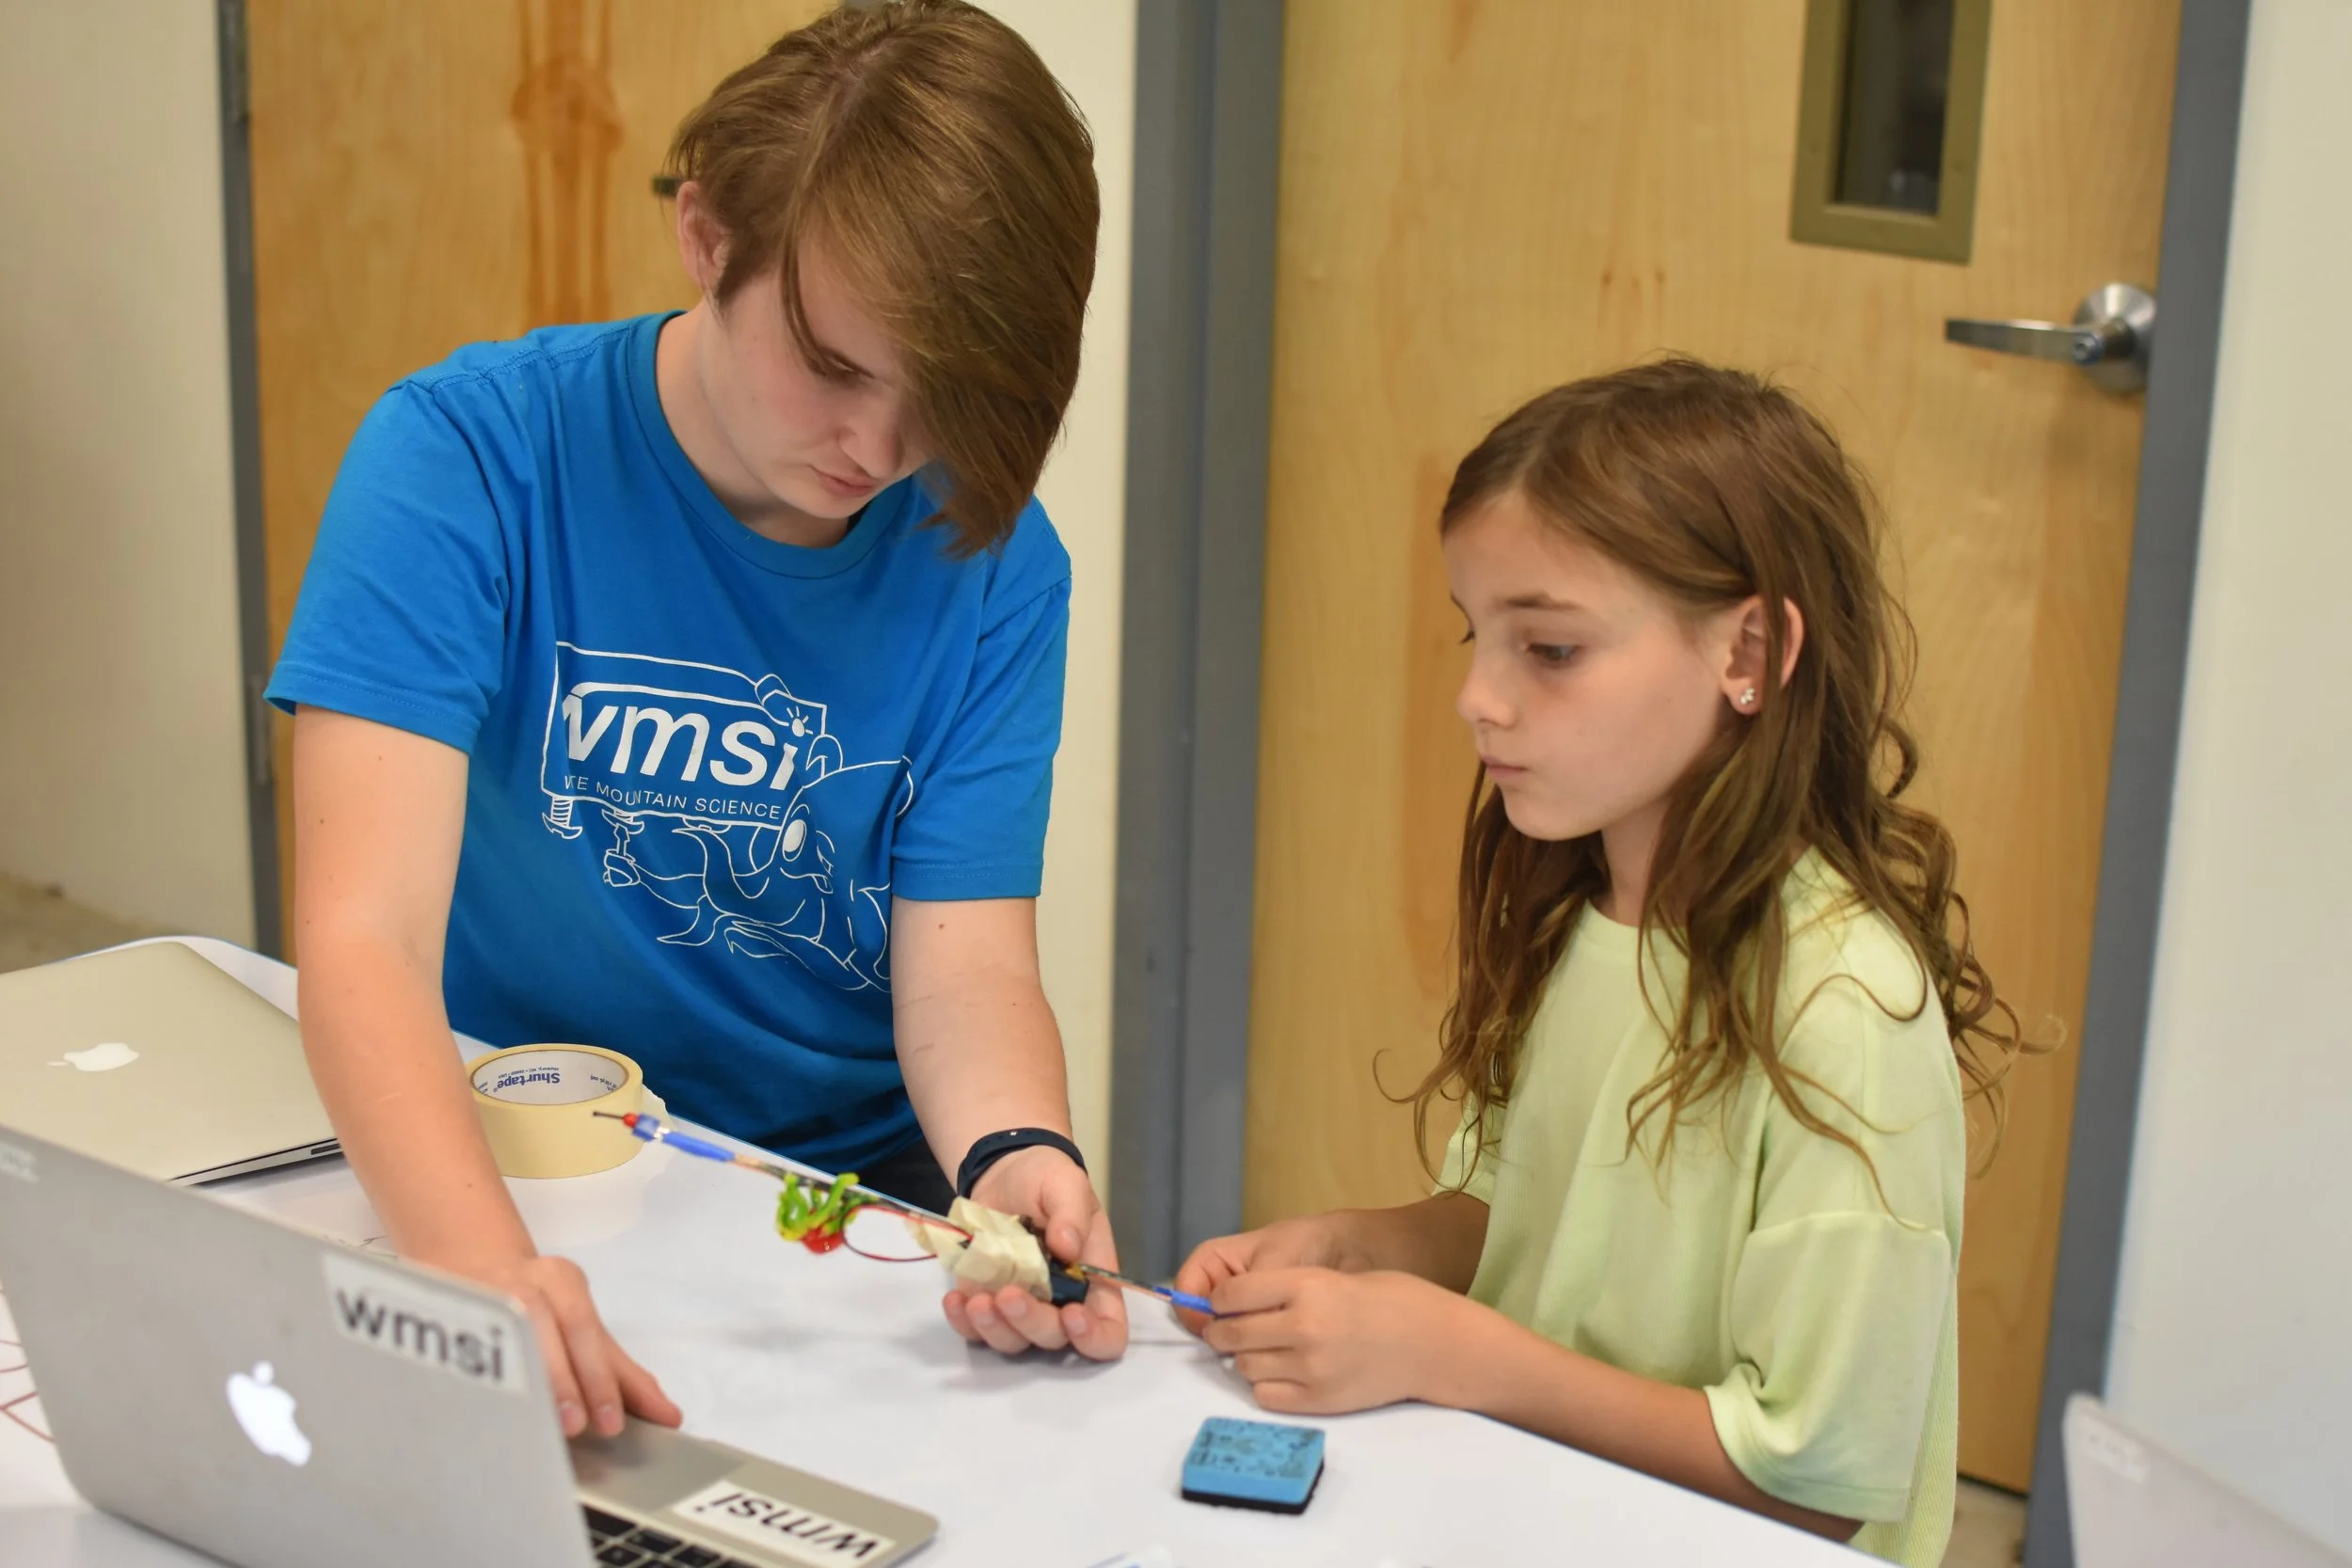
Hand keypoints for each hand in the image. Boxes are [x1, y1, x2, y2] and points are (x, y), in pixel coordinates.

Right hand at [467, 1253, 680, 1437]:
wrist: (469, 1259)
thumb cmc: (537, 1305)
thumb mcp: (581, 1329)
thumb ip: (622, 1373)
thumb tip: (669, 1416)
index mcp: (560, 1280)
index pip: (585, 1328)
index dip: (598, 1377)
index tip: (611, 1423)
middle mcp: (521, 1281)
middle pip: (544, 1326)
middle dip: (562, 1380)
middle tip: (576, 1426)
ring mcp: (478, 1292)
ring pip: (501, 1333)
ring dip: (521, 1378)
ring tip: (536, 1424)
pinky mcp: (442, 1310)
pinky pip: (459, 1345)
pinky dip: (474, 1379)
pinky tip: (484, 1411)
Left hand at [940, 1147, 1128, 1360]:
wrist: (1004, 1175)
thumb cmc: (1047, 1180)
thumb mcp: (1067, 1184)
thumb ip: (1071, 1213)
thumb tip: (1067, 1248)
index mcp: (1093, 1284)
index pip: (1108, 1331)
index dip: (1094, 1337)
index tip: (1072, 1315)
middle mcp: (1059, 1305)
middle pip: (1053, 1339)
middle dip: (1031, 1322)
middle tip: (1009, 1294)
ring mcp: (1020, 1308)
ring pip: (1012, 1342)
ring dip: (994, 1328)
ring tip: (977, 1300)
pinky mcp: (985, 1303)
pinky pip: (974, 1330)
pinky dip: (963, 1322)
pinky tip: (956, 1299)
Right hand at [1170, 1215, 1351, 1335]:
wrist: (1346, 1253)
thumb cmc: (1306, 1243)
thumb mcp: (1278, 1259)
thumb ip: (1253, 1288)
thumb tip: (1231, 1321)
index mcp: (1215, 1260)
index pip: (1186, 1287)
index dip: (1192, 1309)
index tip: (1210, 1327)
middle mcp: (1222, 1288)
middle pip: (1198, 1317)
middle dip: (1214, 1332)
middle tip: (1237, 1343)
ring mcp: (1240, 1311)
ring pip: (1220, 1335)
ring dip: (1235, 1346)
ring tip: (1263, 1345)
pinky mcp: (1259, 1331)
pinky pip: (1244, 1345)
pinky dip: (1254, 1352)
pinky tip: (1274, 1353)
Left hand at [1201, 1266, 1469, 1415]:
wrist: (1433, 1342)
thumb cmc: (1386, 1300)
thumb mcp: (1332, 1276)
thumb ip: (1283, 1289)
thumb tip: (1231, 1303)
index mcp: (1306, 1285)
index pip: (1231, 1294)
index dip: (1218, 1299)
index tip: (1222, 1303)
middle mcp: (1304, 1326)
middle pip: (1229, 1333)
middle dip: (1221, 1331)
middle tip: (1227, 1331)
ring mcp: (1311, 1368)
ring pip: (1244, 1367)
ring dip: (1246, 1358)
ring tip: (1266, 1351)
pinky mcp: (1319, 1400)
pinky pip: (1265, 1396)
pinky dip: (1266, 1385)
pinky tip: (1284, 1373)